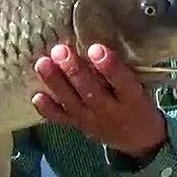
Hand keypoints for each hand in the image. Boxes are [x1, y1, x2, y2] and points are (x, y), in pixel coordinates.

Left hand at [32, 43, 167, 157]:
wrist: (138, 139)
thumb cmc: (138, 101)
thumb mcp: (140, 86)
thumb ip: (122, 69)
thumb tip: (98, 36)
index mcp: (132, 99)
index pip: (122, 82)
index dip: (109, 66)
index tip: (95, 48)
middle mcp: (111, 111)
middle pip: (91, 92)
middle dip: (74, 71)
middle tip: (60, 50)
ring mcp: (93, 121)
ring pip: (72, 103)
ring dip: (56, 83)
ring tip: (42, 63)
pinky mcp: (79, 126)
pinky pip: (61, 119)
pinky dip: (48, 109)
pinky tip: (36, 95)